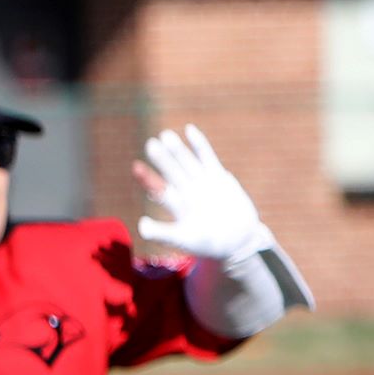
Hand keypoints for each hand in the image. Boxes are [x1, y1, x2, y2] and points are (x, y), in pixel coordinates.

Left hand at [133, 124, 270, 263]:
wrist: (238, 242)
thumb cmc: (209, 244)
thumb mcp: (183, 240)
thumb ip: (162, 233)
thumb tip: (140, 225)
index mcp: (177, 206)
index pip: (159, 190)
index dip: (148, 179)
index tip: (136, 167)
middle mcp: (187, 192)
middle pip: (172, 172)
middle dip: (162, 159)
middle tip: (150, 144)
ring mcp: (203, 183)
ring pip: (187, 162)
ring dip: (177, 149)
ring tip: (165, 135)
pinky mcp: (219, 178)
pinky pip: (207, 157)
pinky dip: (199, 145)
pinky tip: (189, 129)